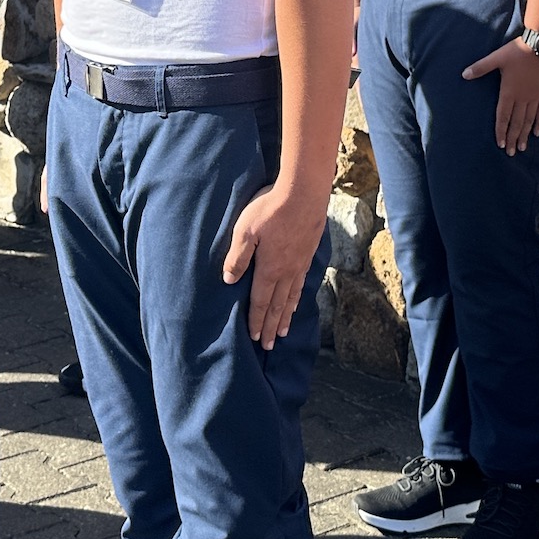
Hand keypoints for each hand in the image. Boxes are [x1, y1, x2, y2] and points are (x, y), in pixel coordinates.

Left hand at [222, 180, 326, 349]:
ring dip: (286, 316)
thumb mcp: (245, 230)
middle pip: (278, 306)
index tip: (256, 338)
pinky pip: (302, 284)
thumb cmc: (271, 209)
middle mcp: (286, 272)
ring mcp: (299, 264)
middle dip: (272, 326)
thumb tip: (229, 281)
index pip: (261, 301)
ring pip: (291, 297)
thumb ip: (237, 257)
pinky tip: (297, 300)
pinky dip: (297, 298)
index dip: (257, 320)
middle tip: (270, 345)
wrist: (304, 193)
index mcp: (269, 269)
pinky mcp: (308, 254)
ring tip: (284, 331)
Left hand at [462, 36, 538, 153]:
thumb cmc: (517, 51)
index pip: (503, 116)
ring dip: (524, 135)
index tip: (500, 144)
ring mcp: (535, 97)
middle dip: (512, 138)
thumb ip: (480, 68)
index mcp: (509, 92)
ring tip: (521, 148)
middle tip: (510, 152)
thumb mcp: (496, 58)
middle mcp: (522, 98)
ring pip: (529, 120)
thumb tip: (464, 74)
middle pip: (516, 123)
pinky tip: (537, 133)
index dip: (501, 131)